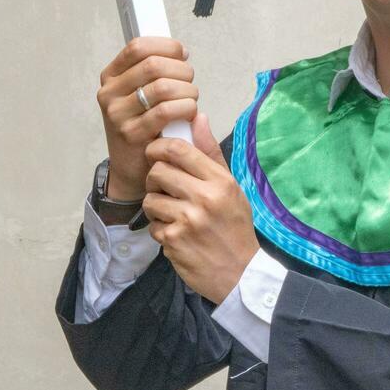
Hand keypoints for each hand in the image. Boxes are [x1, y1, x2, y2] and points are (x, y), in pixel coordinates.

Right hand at [96, 37, 197, 199]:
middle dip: (181, 70)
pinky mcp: (131, 134)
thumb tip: (179, 52)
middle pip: (153, 65)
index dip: (166, 46)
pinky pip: (166, 111)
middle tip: (190, 82)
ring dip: (187, 90)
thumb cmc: (143, 126)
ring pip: (162, 87)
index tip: (182, 54)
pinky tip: (189, 113)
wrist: (131, 168)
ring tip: (191, 99)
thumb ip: (153, 72)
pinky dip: (186, 108)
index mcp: (111, 76)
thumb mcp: (139, 94)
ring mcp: (117, 114)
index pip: (138, 47)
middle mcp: (109, 93)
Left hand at [143, 112, 258, 303]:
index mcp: (220, 181)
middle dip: (156, 179)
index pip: (178, 149)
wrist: (240, 273)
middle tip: (165, 188)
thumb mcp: (231, 187)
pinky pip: (152, 224)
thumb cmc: (235, 226)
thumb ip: (210, 152)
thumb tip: (197, 116)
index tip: (156, 153)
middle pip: (158, 171)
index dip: (159, 147)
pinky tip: (176, 234)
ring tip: (172, 213)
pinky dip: (160, 229)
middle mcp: (203, 198)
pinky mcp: (173, 241)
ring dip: (156, 206)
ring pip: (150, 199)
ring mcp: (187, 221)